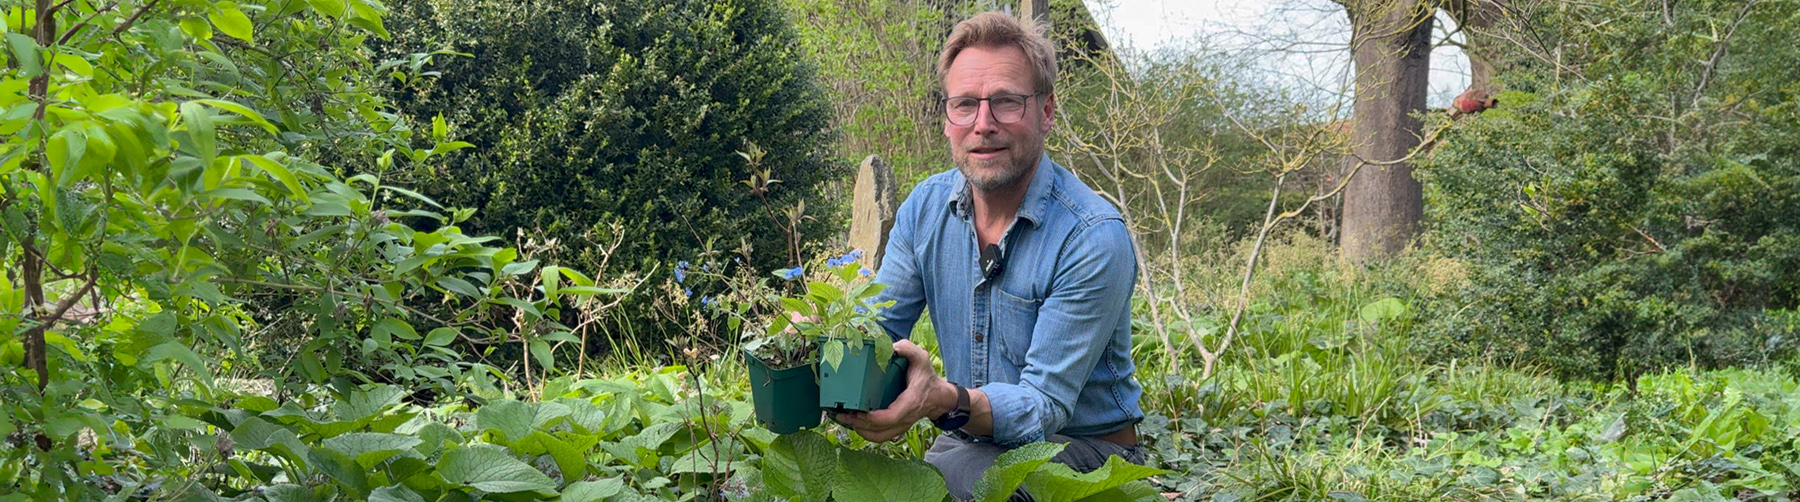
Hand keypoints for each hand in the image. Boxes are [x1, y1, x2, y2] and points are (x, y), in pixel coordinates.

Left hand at [834, 340, 953, 442]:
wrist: (939, 396)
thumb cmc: (927, 377)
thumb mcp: (922, 358)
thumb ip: (908, 349)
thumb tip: (892, 346)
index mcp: (910, 402)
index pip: (891, 417)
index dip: (873, 418)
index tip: (857, 411)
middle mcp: (905, 418)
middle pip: (879, 431)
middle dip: (858, 424)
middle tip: (841, 414)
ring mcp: (901, 425)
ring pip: (878, 437)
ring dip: (860, 430)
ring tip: (844, 419)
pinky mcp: (896, 427)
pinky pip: (880, 436)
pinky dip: (865, 433)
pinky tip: (854, 423)